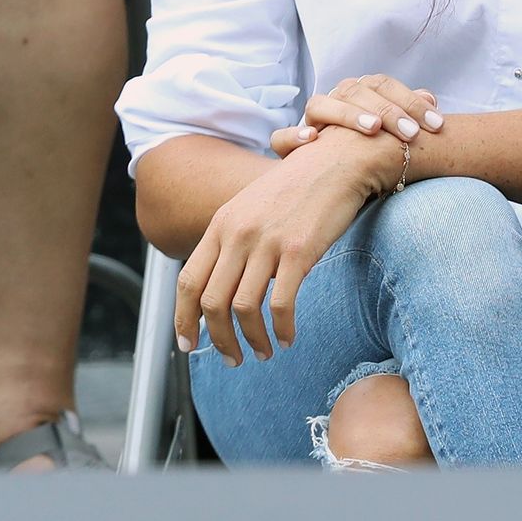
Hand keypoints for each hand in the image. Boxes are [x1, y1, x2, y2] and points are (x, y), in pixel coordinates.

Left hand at [174, 128, 404, 363]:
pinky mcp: (298, 250)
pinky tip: (289, 337)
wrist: (338, 161)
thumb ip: (232, 239)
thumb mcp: (252, 206)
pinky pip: (280, 305)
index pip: (187, 280)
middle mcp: (238, 232)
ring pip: (243, 308)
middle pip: (211, 302)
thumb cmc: (299, 186)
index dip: (183, 319)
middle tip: (232, 360)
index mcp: (221, 223)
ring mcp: (267, 241)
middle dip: (218, 340)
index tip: (188, 344)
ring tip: (264, 353)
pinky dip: (282, 329)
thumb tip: (221, 285)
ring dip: (251, 341)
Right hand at [270, 72, 443, 158]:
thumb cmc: (368, 156)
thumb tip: (430, 98)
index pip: (382, 85)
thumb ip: (407, 112)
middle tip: (412, 133)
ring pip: (320, 105)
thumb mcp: (391, 136)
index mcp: (357, 95)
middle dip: (387, 110)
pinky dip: (294, 136)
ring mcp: (310, 123)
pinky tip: (312, 140)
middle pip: (356, 92)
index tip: (436, 124)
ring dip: (347, 114)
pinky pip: (281, 138)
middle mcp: (333, 103)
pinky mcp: (288, 148)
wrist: (327, 184)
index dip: (410, 101)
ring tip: (373, 129)